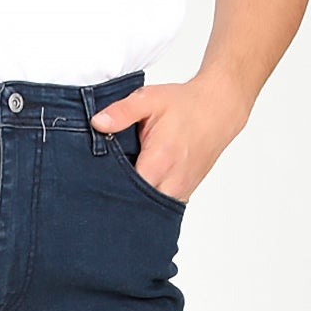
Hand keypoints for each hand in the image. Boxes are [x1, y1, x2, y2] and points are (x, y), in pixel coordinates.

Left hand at [90, 73, 251, 203]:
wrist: (218, 109)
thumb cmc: (184, 104)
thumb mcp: (149, 99)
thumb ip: (122, 112)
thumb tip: (97, 123)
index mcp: (160, 159)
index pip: (126, 191)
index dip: (106, 190)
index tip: (92, 184)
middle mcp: (172, 181)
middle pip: (137, 207)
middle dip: (117, 201)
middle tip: (99, 191)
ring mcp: (181, 190)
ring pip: (150, 211)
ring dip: (133, 205)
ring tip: (116, 192)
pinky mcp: (185, 193)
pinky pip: (161, 208)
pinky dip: (147, 205)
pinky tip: (134, 193)